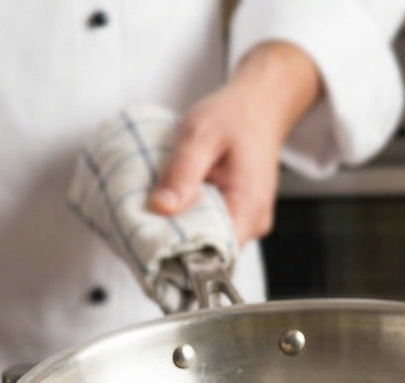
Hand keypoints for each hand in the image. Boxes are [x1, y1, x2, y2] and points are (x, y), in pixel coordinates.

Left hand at [149, 42, 320, 246]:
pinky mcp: (241, 215)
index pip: (217, 251)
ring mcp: (249, 221)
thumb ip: (181, 173)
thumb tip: (161, 207)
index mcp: (248, 207)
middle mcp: (254, 222)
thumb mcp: (200, 135)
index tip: (154, 241)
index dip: (184, 252)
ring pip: (212, 240)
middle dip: (179, 241)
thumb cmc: (235, 117)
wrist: (259, 107)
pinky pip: (214, 227)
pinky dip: (193, 218)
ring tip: (160, 210)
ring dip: (184, 228)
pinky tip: (178, 202)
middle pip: (213, 250)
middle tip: (145, 224)